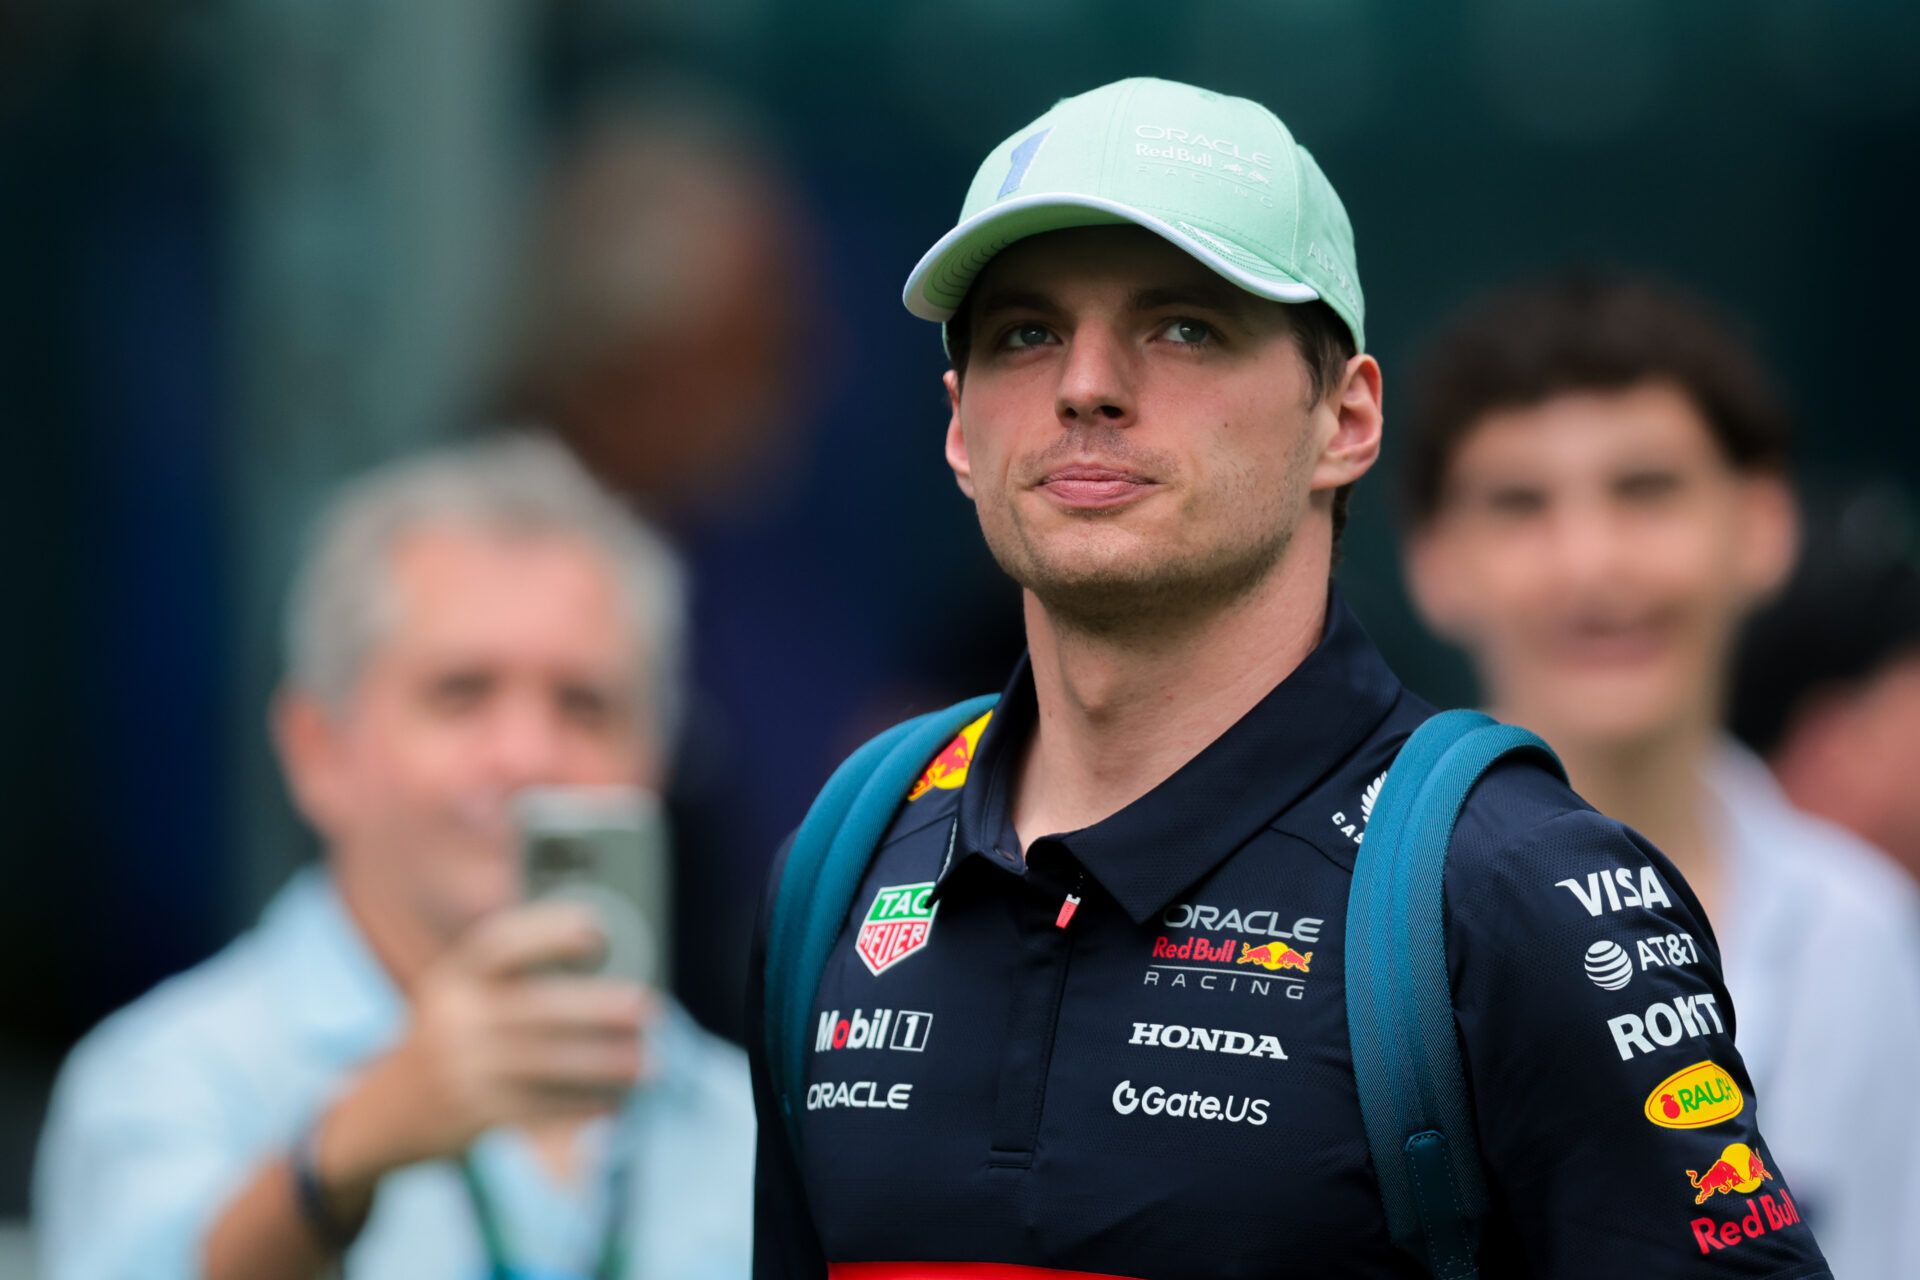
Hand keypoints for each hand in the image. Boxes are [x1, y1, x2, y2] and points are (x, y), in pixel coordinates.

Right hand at [315, 903, 653, 1201]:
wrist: (379, 1115)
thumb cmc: (446, 1040)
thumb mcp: (458, 997)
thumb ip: (511, 980)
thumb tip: (600, 961)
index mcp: (454, 977)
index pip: (502, 945)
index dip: (549, 933)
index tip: (597, 932)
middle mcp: (454, 1018)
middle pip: (538, 1009)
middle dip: (599, 1009)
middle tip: (648, 1008)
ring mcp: (460, 1069)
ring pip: (546, 1064)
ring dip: (603, 1064)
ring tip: (646, 1062)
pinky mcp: (470, 1114)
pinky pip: (537, 1108)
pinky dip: (580, 1105)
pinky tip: (612, 1101)